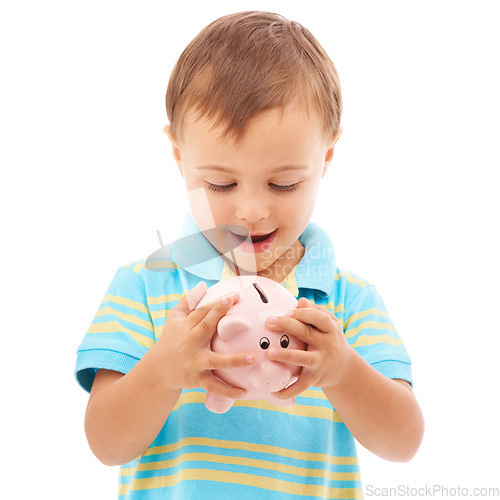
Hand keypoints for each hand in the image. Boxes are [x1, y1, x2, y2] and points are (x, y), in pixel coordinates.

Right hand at [154, 281, 254, 398]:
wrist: (157, 370)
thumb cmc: (171, 339)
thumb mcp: (174, 318)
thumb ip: (188, 301)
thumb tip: (202, 284)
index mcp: (185, 326)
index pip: (202, 312)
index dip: (218, 304)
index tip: (233, 296)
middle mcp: (189, 343)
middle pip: (206, 328)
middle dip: (221, 318)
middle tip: (240, 312)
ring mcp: (194, 362)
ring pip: (215, 361)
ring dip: (234, 360)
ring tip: (253, 357)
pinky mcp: (196, 379)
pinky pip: (214, 386)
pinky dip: (227, 390)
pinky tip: (243, 392)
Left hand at [265, 297, 353, 398]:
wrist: (344, 369)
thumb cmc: (329, 339)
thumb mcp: (329, 324)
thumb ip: (315, 311)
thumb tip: (300, 301)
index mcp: (330, 329)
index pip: (319, 318)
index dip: (304, 314)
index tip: (288, 311)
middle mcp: (327, 345)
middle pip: (307, 334)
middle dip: (288, 326)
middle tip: (269, 322)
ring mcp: (321, 363)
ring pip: (303, 359)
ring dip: (286, 355)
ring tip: (269, 352)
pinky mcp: (315, 378)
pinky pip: (301, 386)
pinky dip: (287, 391)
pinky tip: (273, 392)